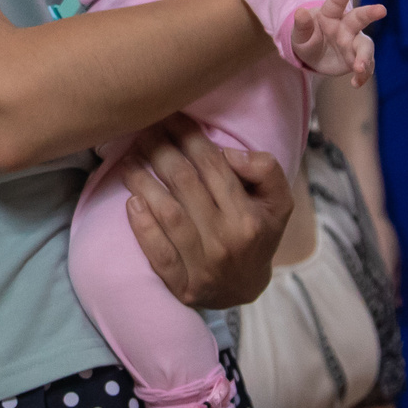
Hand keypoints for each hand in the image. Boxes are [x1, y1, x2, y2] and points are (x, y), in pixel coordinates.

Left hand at [121, 114, 291, 308]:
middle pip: (185, 183)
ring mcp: (203, 266)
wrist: (244, 289)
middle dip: (160, 150)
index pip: (213, 165)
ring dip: (143, 181)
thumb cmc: (257, 234)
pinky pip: (158, 253)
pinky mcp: (182, 285)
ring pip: (167, 213)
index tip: (170, 117)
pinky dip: (142, 227)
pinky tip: (132, 202)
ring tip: (130, 159)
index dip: (188, 136)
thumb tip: (228, 153)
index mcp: (249, 216)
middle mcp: (226, 240)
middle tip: (144, 131)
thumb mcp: (278, 202)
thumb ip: (265, 170)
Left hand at [288, 0, 385, 85]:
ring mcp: (354, 42)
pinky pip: (364, 67)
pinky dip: (362, 75)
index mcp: (330, 14)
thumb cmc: (307, 38)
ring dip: (364, 57)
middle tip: (382, 9)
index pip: (336, 2)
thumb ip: (301, 25)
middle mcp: (346, 26)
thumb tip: (299, 12)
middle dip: (370, 13)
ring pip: (364, 46)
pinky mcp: (358, 59)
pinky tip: (356, 83)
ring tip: (359, 68)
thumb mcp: (299, 35)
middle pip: (359, 18)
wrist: (315, 55)